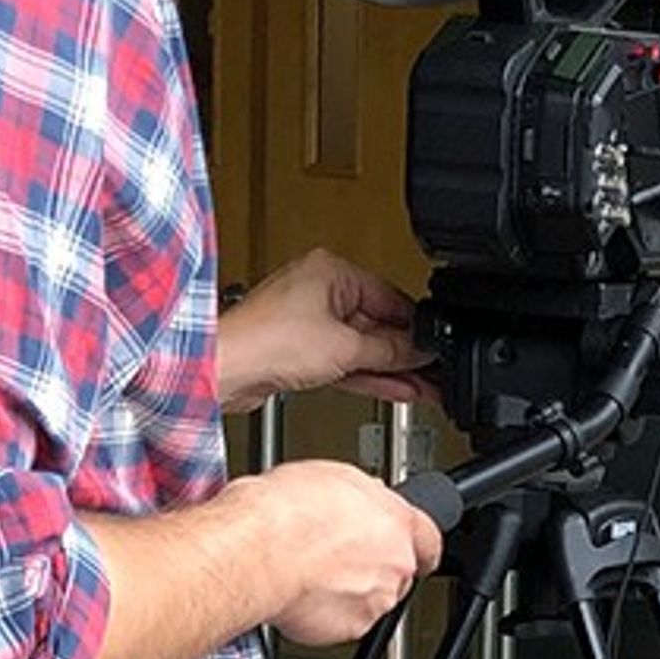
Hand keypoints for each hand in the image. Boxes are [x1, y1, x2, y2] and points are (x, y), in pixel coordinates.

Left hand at [212, 249, 427, 412]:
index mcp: (330, 271)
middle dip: (405, 352)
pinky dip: (367, 374)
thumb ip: (391, 349)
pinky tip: (395, 387)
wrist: (224, 370)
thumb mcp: (346, 346)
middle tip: (433, 372)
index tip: (435, 349)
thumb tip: (421, 350)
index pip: (390, 297)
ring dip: (390, 368)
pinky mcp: (298, 348)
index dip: (416, 328)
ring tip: (422, 386)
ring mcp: (307, 320)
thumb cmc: (264, 341)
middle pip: (376, 323)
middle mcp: (318, 289)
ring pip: (361, 345)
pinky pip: (343, 359)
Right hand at [221, 457, 443, 647]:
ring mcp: (373, 599)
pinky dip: (325, 611)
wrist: (257, 551)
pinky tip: (302, 590)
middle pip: (396, 569)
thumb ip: (360, 496)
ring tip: (311, 570)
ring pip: (370, 597)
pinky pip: (343, 621)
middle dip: (371, 564)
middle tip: (335, 552)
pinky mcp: (349, 627)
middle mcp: (394, 564)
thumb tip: (358, 498)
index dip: (418, 543)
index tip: (415, 548)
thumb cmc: (284, 512)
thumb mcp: (330, 477)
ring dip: (347, 588)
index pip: (428, 538)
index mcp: (396, 522)